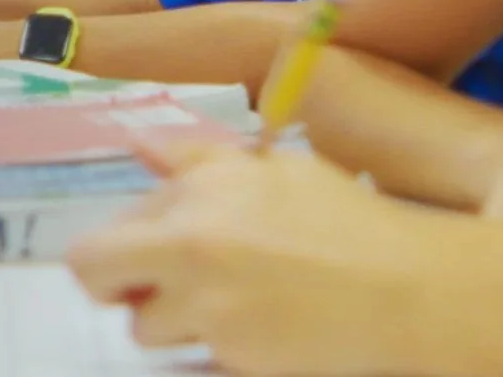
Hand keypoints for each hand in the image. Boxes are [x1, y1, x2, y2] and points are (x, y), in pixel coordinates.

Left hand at [69, 142, 441, 376]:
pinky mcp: (232, 354)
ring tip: (228, 306)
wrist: (407, 289)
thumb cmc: (344, 221)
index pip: (106, 231)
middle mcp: (189, 245)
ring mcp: (208, 306)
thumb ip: (194, 159)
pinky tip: (257, 327)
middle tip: (145, 291)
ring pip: (145, 328)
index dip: (122, 246)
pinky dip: (214, 348)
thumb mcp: (272, 170)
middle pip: (96, 276)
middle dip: (113, 287)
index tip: (145, 254)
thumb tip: (138, 146)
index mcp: (195, 194)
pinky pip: (195, 357)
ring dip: (172, 322)